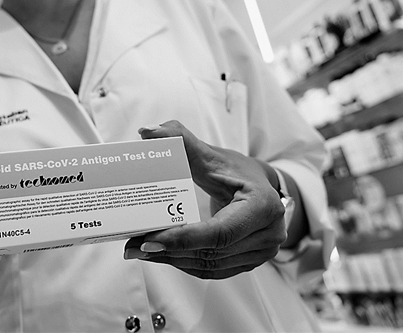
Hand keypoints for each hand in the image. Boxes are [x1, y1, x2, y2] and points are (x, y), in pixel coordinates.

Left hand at [124, 121, 286, 279]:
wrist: (262, 188)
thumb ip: (182, 141)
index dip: (182, 238)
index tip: (148, 238)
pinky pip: (214, 270)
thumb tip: (148, 131)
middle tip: (134, 246)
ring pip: (210, 265)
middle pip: (211, 251)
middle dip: (169, 250)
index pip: (219, 231)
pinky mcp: (250, 262)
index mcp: (263, 205)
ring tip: (140, 251)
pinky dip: (185, 264)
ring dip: (172, 260)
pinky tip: (161, 255)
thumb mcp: (213, 156)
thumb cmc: (238, 170)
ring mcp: (262, 252)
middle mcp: (268, 233)